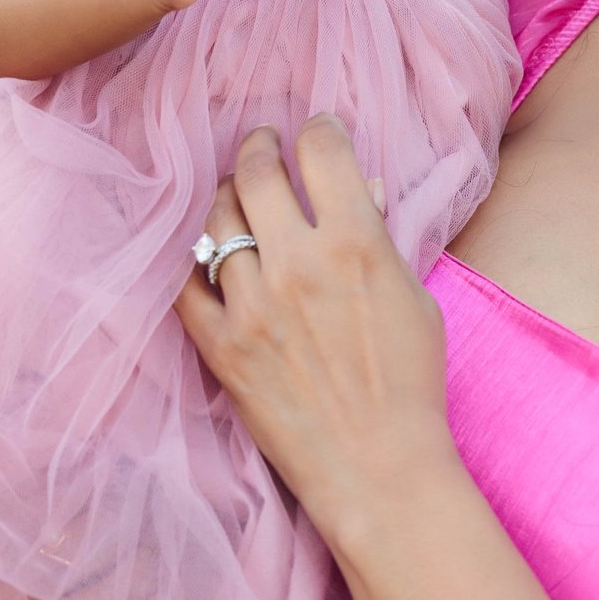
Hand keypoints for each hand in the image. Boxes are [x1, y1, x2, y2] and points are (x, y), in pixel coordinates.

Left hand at [177, 121, 462, 559]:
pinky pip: (185, 283)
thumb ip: (379, 236)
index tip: (317, 135)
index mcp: (356, 244)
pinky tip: (207, 255)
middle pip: (256, 170)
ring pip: (215, 218)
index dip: (318, 131)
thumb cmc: (410, 386)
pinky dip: (194, 262)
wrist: (378, 468)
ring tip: (234, 197)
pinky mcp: (220, 346)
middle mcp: (296, 264)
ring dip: (225, 196)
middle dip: (261, 147)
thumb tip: (357, 185)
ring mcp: (250, 305)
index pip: (321, 150)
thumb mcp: (413, 299)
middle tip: (263, 147)